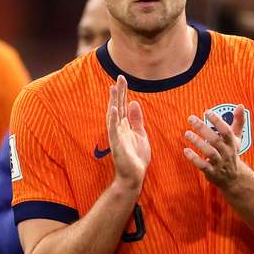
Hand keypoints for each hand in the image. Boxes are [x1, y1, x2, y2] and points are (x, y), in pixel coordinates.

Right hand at [107, 75, 150, 189]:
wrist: (134, 175)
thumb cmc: (136, 157)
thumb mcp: (140, 134)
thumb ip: (136, 119)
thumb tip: (133, 102)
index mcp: (125, 126)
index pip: (122, 106)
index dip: (122, 93)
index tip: (122, 79)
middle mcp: (118, 128)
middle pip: (118, 106)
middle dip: (118, 93)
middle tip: (119, 77)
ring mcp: (116, 136)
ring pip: (113, 115)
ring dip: (113, 102)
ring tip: (113, 89)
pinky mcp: (117, 145)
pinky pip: (113, 130)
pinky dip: (113, 119)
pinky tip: (113, 109)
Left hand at [183, 106, 246, 189]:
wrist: (234, 178)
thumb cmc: (231, 152)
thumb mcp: (236, 138)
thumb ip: (238, 121)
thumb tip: (240, 105)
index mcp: (232, 143)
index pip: (226, 131)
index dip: (217, 121)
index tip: (207, 112)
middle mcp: (227, 153)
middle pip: (216, 140)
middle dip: (203, 128)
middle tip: (191, 119)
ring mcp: (219, 163)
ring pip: (210, 152)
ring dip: (198, 142)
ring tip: (187, 133)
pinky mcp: (212, 172)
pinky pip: (203, 166)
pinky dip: (194, 159)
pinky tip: (186, 151)